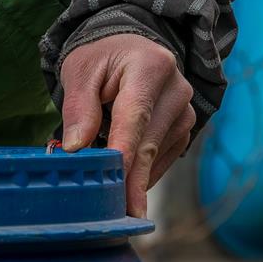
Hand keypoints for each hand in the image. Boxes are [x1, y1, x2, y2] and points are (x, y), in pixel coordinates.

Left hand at [58, 33, 196, 218]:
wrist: (129, 45)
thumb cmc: (101, 57)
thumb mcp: (80, 71)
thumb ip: (78, 107)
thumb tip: (77, 148)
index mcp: (151, 66)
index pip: (135, 116)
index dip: (124, 153)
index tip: (116, 185)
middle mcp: (177, 89)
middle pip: (148, 143)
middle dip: (129, 180)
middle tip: (117, 216)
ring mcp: (185, 111)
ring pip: (155, 156)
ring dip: (131, 176)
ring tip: (105, 187)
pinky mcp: (185, 129)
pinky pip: (161, 159)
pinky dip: (141, 171)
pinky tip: (123, 175)